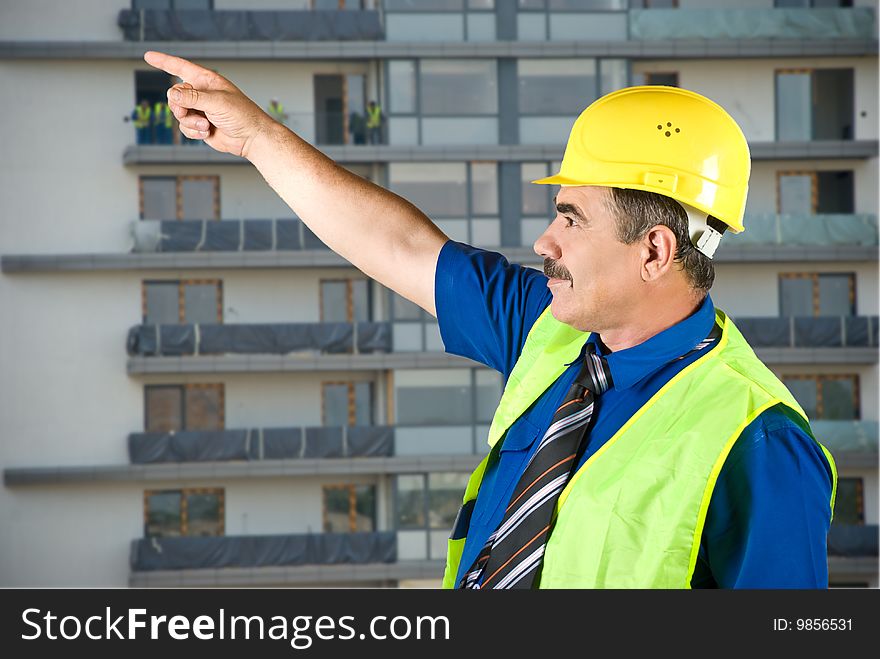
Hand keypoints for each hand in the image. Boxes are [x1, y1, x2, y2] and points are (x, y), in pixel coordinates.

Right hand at [143, 50, 275, 158]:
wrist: (251, 138)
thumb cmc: (242, 115)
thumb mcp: (216, 102)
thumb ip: (192, 98)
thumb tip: (172, 96)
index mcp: (206, 80)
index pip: (180, 67)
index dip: (164, 61)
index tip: (148, 56)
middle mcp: (201, 93)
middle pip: (174, 95)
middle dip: (179, 106)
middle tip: (188, 112)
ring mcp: (200, 110)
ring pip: (178, 113)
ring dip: (189, 121)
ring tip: (206, 125)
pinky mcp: (200, 125)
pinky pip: (184, 127)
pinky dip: (193, 131)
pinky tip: (207, 132)